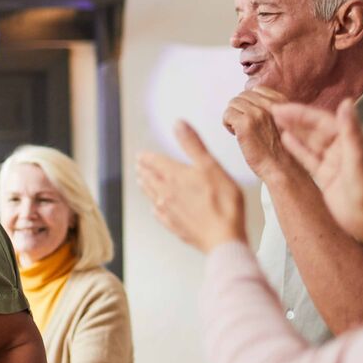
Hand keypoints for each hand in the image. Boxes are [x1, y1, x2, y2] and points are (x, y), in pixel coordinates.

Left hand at [137, 121, 245, 252]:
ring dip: (146, 186)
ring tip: (142, 181)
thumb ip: (192, 145)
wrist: (223, 238)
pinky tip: (156, 209)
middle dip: (144, 170)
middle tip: (138, 166)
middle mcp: (166, 193)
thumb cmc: (222, 202)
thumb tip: (178, 124)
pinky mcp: (175, 226)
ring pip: (152, 195)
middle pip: (150, 178)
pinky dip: (156, 208)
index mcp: (174, 176)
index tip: (140, 155)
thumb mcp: (210, 166)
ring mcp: (169, 211)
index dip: (147, 157)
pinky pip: (160, 215)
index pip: (154, 162)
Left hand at [222, 87, 295, 179]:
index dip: (249, 103)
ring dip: (233, 117)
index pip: (256, 89)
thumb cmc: (280, 150)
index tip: (251, 116)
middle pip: (241, 96)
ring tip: (241, 131)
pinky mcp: (245, 124)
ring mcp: (257, 114)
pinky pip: (227, 114)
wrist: (282, 168)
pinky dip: (227, 124)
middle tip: (245, 126)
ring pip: (232, 104)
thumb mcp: (282, 121)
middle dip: (240, 110)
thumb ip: (271, 109)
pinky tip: (236, 135)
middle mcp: (270, 105)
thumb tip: (251, 98)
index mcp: (281, 102)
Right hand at [271, 99, 362, 242]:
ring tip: (274, 122)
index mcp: (352, 140)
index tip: (282, 107)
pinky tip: (284, 140)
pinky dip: (296, 148)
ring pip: (309, 142)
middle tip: (272, 111)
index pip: (323, 120)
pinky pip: (308, 158)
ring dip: (293, 131)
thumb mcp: (358, 158)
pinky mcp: (325, 175)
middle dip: (295, 119)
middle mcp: (342, 148)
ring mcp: (333, 162)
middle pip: (315, 129)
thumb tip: (346, 102)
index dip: (302, 112)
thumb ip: (350, 130)